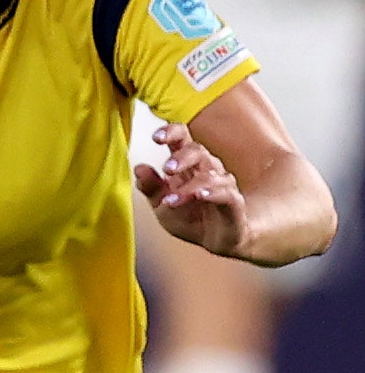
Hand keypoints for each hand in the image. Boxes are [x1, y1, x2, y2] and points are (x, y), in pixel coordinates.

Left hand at [135, 122, 251, 255]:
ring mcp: (222, 184)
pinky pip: (226, 193)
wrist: (215, 240)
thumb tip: (138, 168)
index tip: (156, 137)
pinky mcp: (234, 202)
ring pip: (209, 175)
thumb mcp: (161, 204)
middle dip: (181, 157)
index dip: (171, 133)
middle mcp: (207, 169)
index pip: (182, 139)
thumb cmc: (189, 217)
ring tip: (170, 200)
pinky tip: (201, 195)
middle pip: (197, 151)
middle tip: (168, 168)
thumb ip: (150, 187)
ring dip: (189, 187)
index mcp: (187, 165)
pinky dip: (213, 193)